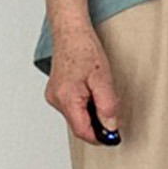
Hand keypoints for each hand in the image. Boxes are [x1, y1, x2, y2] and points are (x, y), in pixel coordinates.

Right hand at [45, 26, 121, 144]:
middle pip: (79, 125)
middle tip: (110, 108)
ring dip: (90, 112)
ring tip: (98, 90)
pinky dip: (84, 104)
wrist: (70, 31)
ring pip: (76, 116)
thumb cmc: (84, 49)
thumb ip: (107, 106)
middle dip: (96, 122)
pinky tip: (89, 88)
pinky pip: (72, 107)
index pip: (83, 131)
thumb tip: (111, 128)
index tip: (114, 136)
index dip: (100, 137)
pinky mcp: (55, 92)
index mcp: (66, 98)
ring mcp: (53, 96)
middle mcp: (56, 100)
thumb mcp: (103, 79)